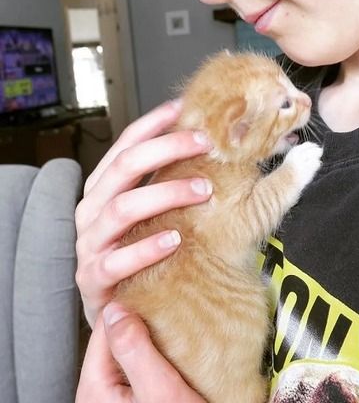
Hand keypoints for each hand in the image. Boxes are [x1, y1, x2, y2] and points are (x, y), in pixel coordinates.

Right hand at [75, 100, 212, 325]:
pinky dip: (147, 247)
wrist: (116, 311)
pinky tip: (177, 238)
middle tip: (206, 143)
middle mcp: (91, 209)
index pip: (124, 143)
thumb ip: (166, 181)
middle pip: (124, 166)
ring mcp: (90, 244)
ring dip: (165, 193)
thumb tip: (209, 145)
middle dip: (167, 148)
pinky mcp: (94, 279)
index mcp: (103, 188)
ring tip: (204, 190)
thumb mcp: (148, 212)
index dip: (153, 123)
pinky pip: (117, 260)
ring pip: (122, 207)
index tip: (185, 107)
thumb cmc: (139, 253)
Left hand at [76, 302, 205, 401]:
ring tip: (173, 324)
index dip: (130, 306)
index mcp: (93, 390)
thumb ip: (134, 349)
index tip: (156, 291)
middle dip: (141, 322)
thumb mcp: (160, 390)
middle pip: (114, 340)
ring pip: (127, 351)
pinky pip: (137, 366)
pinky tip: (173, 348)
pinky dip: (154, 354)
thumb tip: (115, 308)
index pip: (104, 329)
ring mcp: (112, 398)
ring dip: (149, 338)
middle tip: (169, 306)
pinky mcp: (130, 399)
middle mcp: (96, 394)